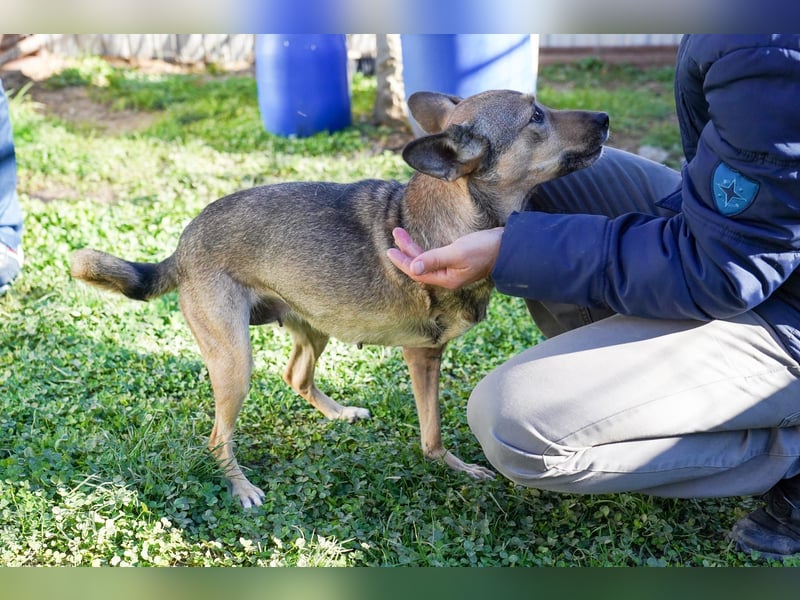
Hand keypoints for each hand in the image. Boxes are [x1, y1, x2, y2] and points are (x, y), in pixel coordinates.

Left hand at [386, 227, 503, 289]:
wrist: (508, 246)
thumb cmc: (485, 249)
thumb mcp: (457, 252)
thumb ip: (434, 259)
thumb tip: (413, 267)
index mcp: (446, 279)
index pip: (417, 272)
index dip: (402, 261)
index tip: (389, 250)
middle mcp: (448, 277)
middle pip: (420, 265)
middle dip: (406, 250)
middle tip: (395, 232)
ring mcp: (453, 270)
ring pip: (427, 260)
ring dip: (413, 248)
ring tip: (400, 233)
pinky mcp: (458, 261)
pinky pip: (434, 257)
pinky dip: (424, 250)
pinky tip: (418, 245)